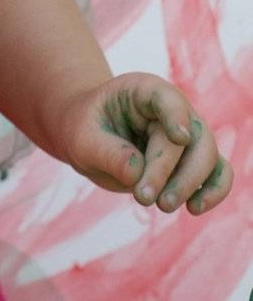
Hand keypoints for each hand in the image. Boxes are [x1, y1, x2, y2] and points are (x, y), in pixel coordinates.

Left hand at [57, 71, 232, 215]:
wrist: (90, 138)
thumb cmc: (86, 130)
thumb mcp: (83, 139)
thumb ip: (108, 153)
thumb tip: (136, 175)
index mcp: (144, 92)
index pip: (168, 99)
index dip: (176, 116)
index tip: (179, 138)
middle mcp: (174, 110)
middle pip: (191, 137)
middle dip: (171, 170)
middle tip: (144, 197)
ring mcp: (188, 135)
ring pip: (208, 158)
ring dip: (190, 185)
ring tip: (163, 206)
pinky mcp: (193, 161)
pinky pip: (217, 174)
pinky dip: (213, 192)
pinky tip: (195, 209)